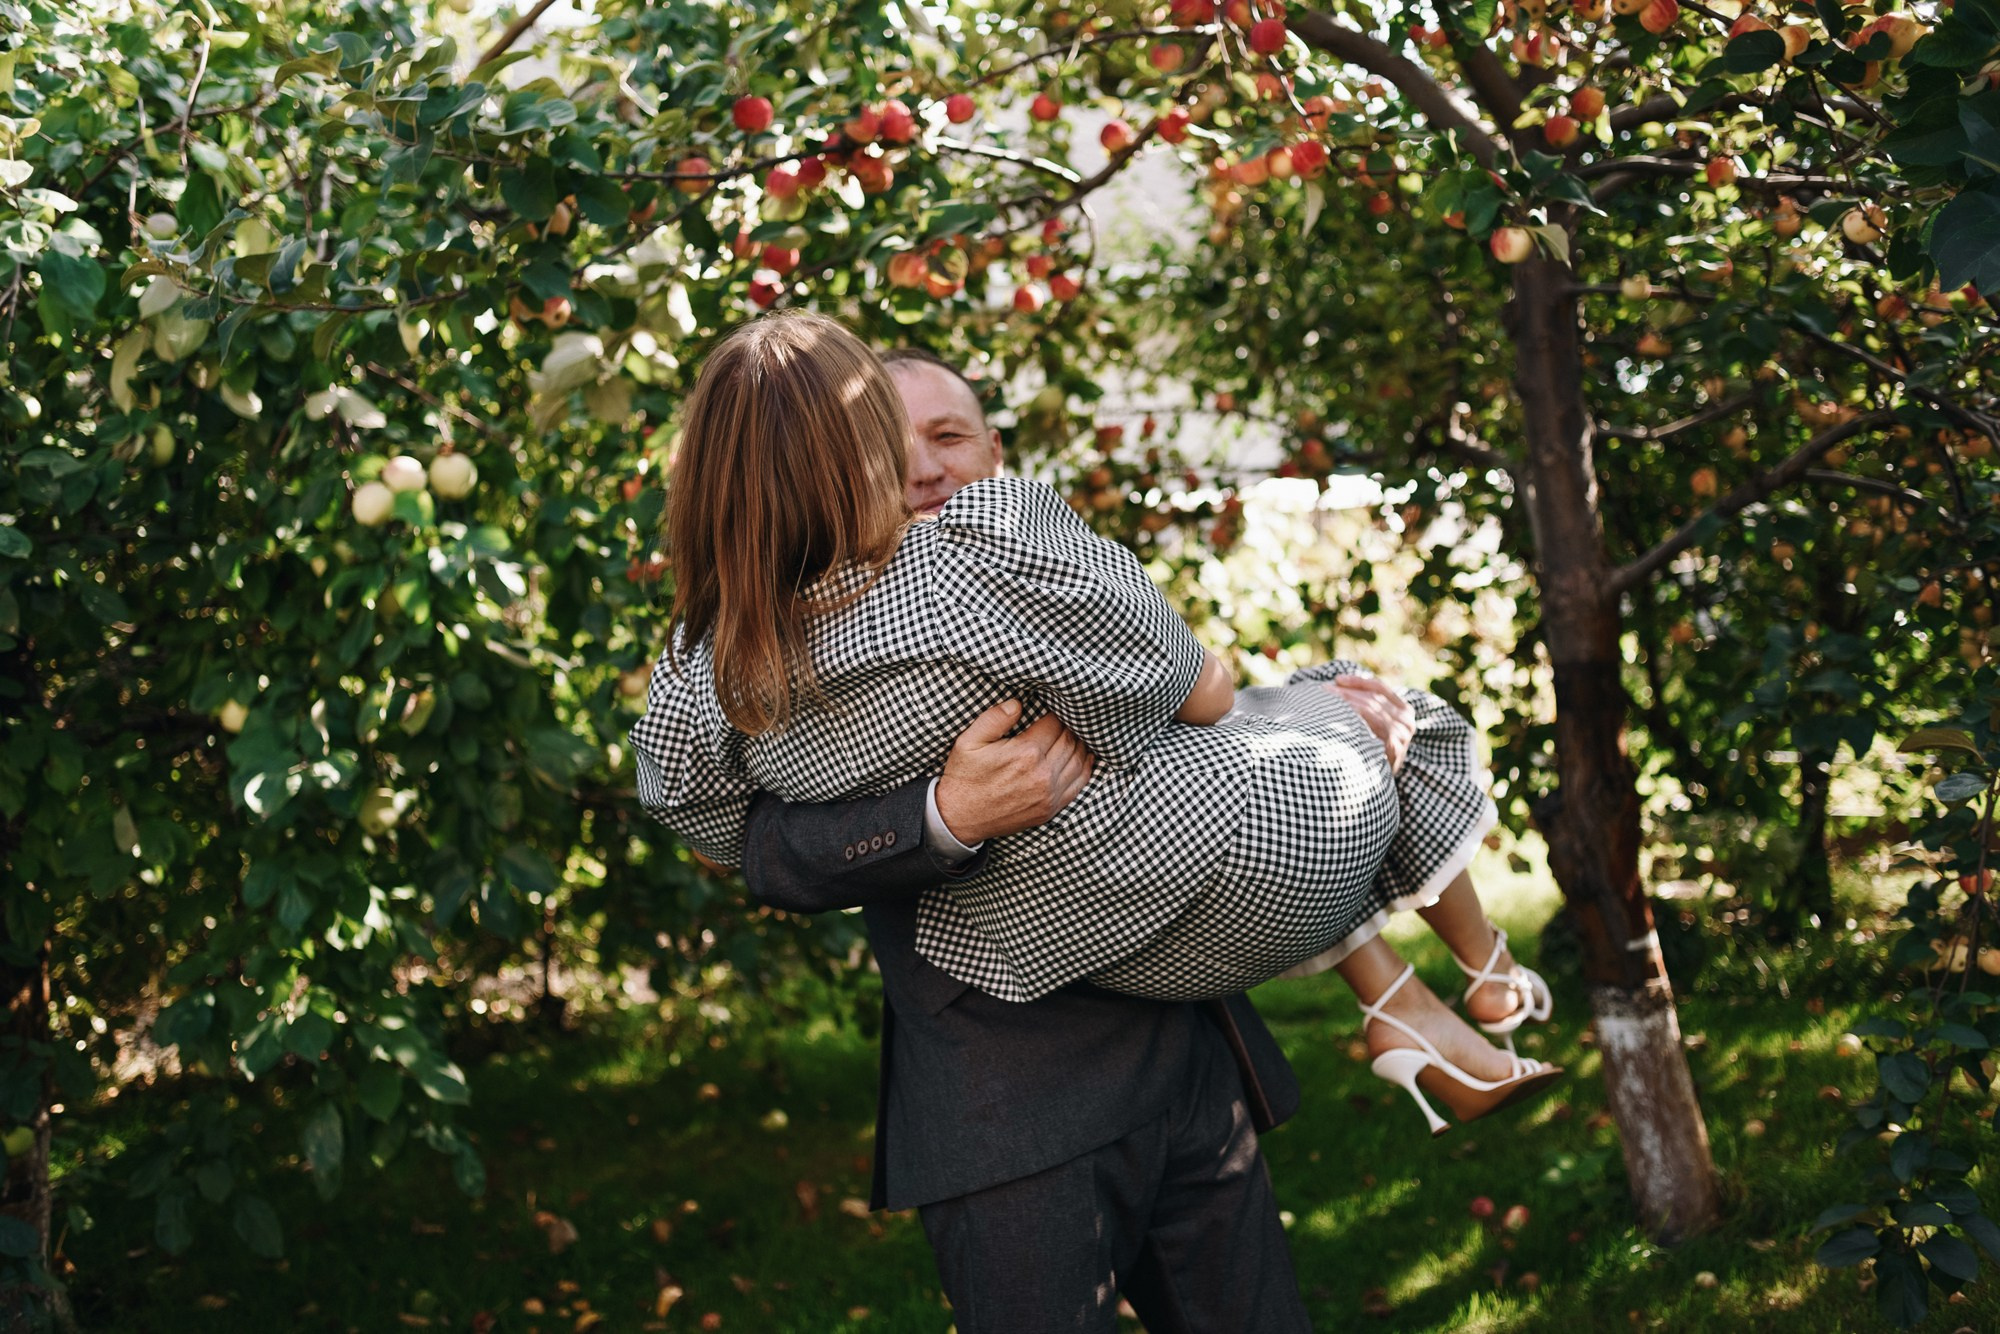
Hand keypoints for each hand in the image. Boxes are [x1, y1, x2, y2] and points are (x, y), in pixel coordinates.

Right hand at [934, 700, 1094, 844]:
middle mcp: (1042, 774)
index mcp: (1025, 753)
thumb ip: (994, 718)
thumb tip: (1017, 703)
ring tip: (1077, 733)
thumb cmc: (964, 777)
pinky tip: (1085, 757)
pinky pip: (1078, 784)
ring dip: (1080, 744)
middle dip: (1069, 726)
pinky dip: (1085, 768)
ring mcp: (1049, 794)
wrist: (960, 818)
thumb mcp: (969, 741)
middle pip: (1069, 740)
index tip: (1053, 706)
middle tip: (1066, 717)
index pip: (1054, 724)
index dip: (1055, 712)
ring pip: (1078, 761)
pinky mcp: (1050, 809)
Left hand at [1326, 675, 1413, 773]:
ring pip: (1371, 710)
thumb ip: (1368, 707)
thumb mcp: (1375, 726)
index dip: (1358, 682)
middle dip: (1346, 692)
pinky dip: (1355, 718)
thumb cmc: (1371, 751)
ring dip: (1346, 702)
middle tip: (1323, 690)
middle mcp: (1407, 721)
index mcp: (1404, 710)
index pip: (1380, 688)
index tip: (1337, 680)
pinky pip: (1373, 727)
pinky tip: (1338, 716)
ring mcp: (1402, 735)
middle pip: (1373, 699)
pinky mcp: (1394, 749)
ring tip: (1325, 700)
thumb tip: (1338, 683)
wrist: (1377, 785)